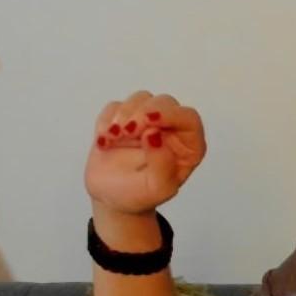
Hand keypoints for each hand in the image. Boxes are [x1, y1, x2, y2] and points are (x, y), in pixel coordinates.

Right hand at [84, 89, 206, 215]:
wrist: (113, 197)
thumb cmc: (141, 195)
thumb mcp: (157, 189)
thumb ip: (162, 165)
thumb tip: (155, 135)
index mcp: (189, 147)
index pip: (189, 118)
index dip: (171, 114)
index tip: (149, 121)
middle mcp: (172, 130)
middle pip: (164, 102)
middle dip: (143, 112)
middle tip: (126, 132)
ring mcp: (148, 122)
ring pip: (141, 98)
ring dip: (124, 115)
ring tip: (113, 138)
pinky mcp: (125, 118)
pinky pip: (116, 106)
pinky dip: (107, 120)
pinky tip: (105, 141)